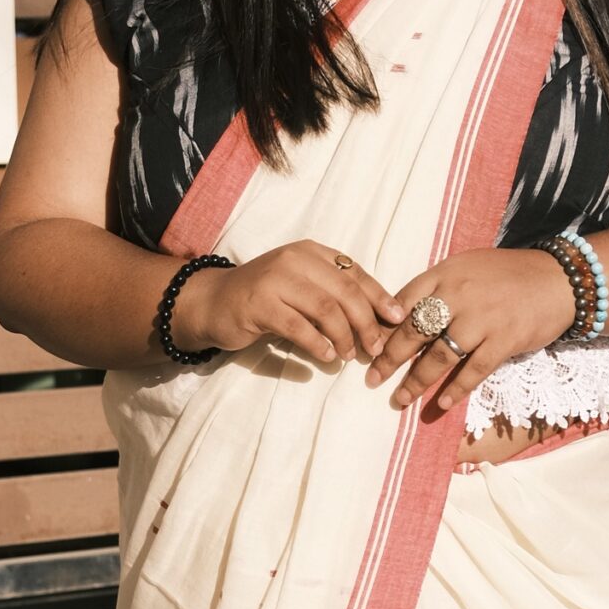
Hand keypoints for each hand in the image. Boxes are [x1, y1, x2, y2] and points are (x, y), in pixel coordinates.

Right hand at [174, 242, 405, 363]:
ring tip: (349, 356)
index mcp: (310, 252)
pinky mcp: (259, 304)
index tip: (396, 319)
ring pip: (325, 309)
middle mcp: (295, 260)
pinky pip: (299, 327)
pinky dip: (318, 344)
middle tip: (375, 348)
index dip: (379, 296)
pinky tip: (327, 357)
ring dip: (344, 336)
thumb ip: (332, 295)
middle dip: (366, 323)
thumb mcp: (301, 288)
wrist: (212, 302)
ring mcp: (275, 280)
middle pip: (345, 292)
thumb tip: (377, 320)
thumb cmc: (264, 299)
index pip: (354, 273)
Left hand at [366, 248, 579, 410]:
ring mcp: (482, 319)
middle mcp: (459, 294)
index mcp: (445, 273)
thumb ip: (436, 288)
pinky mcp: (504, 340)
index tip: (366, 347)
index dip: (382, 327)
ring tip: (400, 399)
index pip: (402, 301)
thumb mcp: (466, 268)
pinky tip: (441, 404)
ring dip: (416, 381)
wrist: (558, 279)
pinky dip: (456, 389)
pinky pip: (473, 370)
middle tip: (372, 379)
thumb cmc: (507, 275)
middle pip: (414, 331)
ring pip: (439, 356)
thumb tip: (399, 316)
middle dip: (389, 358)